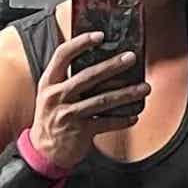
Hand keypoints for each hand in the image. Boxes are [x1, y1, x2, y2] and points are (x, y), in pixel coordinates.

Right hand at [29, 31, 150, 171]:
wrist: (44, 151)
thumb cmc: (52, 119)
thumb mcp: (51, 95)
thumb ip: (67, 79)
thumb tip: (99, 62)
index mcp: (49, 82)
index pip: (62, 55)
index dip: (81, 43)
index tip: (100, 35)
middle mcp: (56, 96)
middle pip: (88, 76)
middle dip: (112, 65)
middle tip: (131, 58)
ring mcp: (67, 114)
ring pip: (103, 100)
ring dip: (127, 93)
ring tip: (144, 88)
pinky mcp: (79, 131)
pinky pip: (106, 123)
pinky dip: (122, 120)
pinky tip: (134, 116)